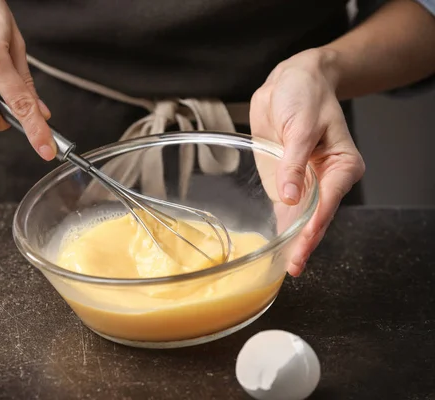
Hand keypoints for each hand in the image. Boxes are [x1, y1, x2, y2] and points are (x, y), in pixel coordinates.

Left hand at [250, 48, 365, 276]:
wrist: (290, 82)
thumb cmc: (304, 96)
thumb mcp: (299, 126)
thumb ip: (294, 162)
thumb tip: (290, 196)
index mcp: (342, 165)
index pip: (328, 200)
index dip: (315, 224)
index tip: (304, 243)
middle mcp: (327, 179)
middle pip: (317, 216)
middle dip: (306, 241)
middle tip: (293, 266)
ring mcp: (306, 183)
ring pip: (302, 218)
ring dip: (293, 240)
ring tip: (285, 265)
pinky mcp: (287, 182)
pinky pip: (285, 208)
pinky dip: (281, 227)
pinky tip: (276, 246)